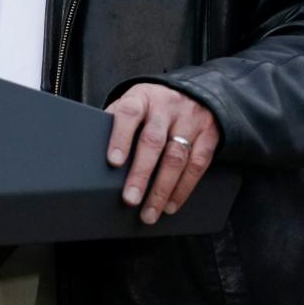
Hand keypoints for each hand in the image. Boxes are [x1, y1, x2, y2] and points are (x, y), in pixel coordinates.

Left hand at [104, 83, 219, 224]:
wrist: (192, 92)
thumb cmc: (152, 105)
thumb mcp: (133, 103)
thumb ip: (117, 122)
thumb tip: (94, 152)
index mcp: (141, 97)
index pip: (129, 114)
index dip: (120, 137)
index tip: (113, 162)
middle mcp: (166, 107)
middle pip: (153, 141)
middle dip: (141, 173)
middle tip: (130, 198)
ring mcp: (189, 120)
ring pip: (176, 157)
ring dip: (162, 189)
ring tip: (149, 211)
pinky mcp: (209, 135)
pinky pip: (198, 165)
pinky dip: (183, 189)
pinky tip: (171, 204)